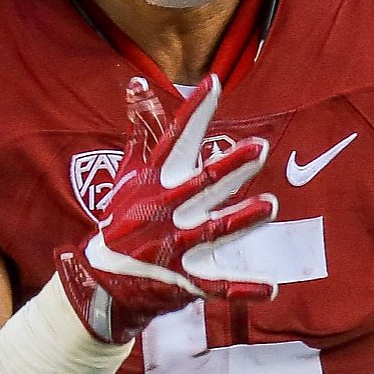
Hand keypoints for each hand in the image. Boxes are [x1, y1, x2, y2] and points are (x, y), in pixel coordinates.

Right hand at [57, 75, 277, 343]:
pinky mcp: (184, 281)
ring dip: (241, 220)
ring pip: (213, 232)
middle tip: (260, 148)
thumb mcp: (129, 174)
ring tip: (269, 206)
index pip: (175, 141)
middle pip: (201, 185)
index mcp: (154, 183)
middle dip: (230, 167)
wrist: (101, 281)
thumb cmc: (123, 219)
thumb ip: (142, 130)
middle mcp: (165, 211)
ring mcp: (174, 247)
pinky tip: (272, 287)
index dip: (195, 113)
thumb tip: (138, 83)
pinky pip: (217, 285)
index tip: (214, 84)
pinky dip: (244, 289)